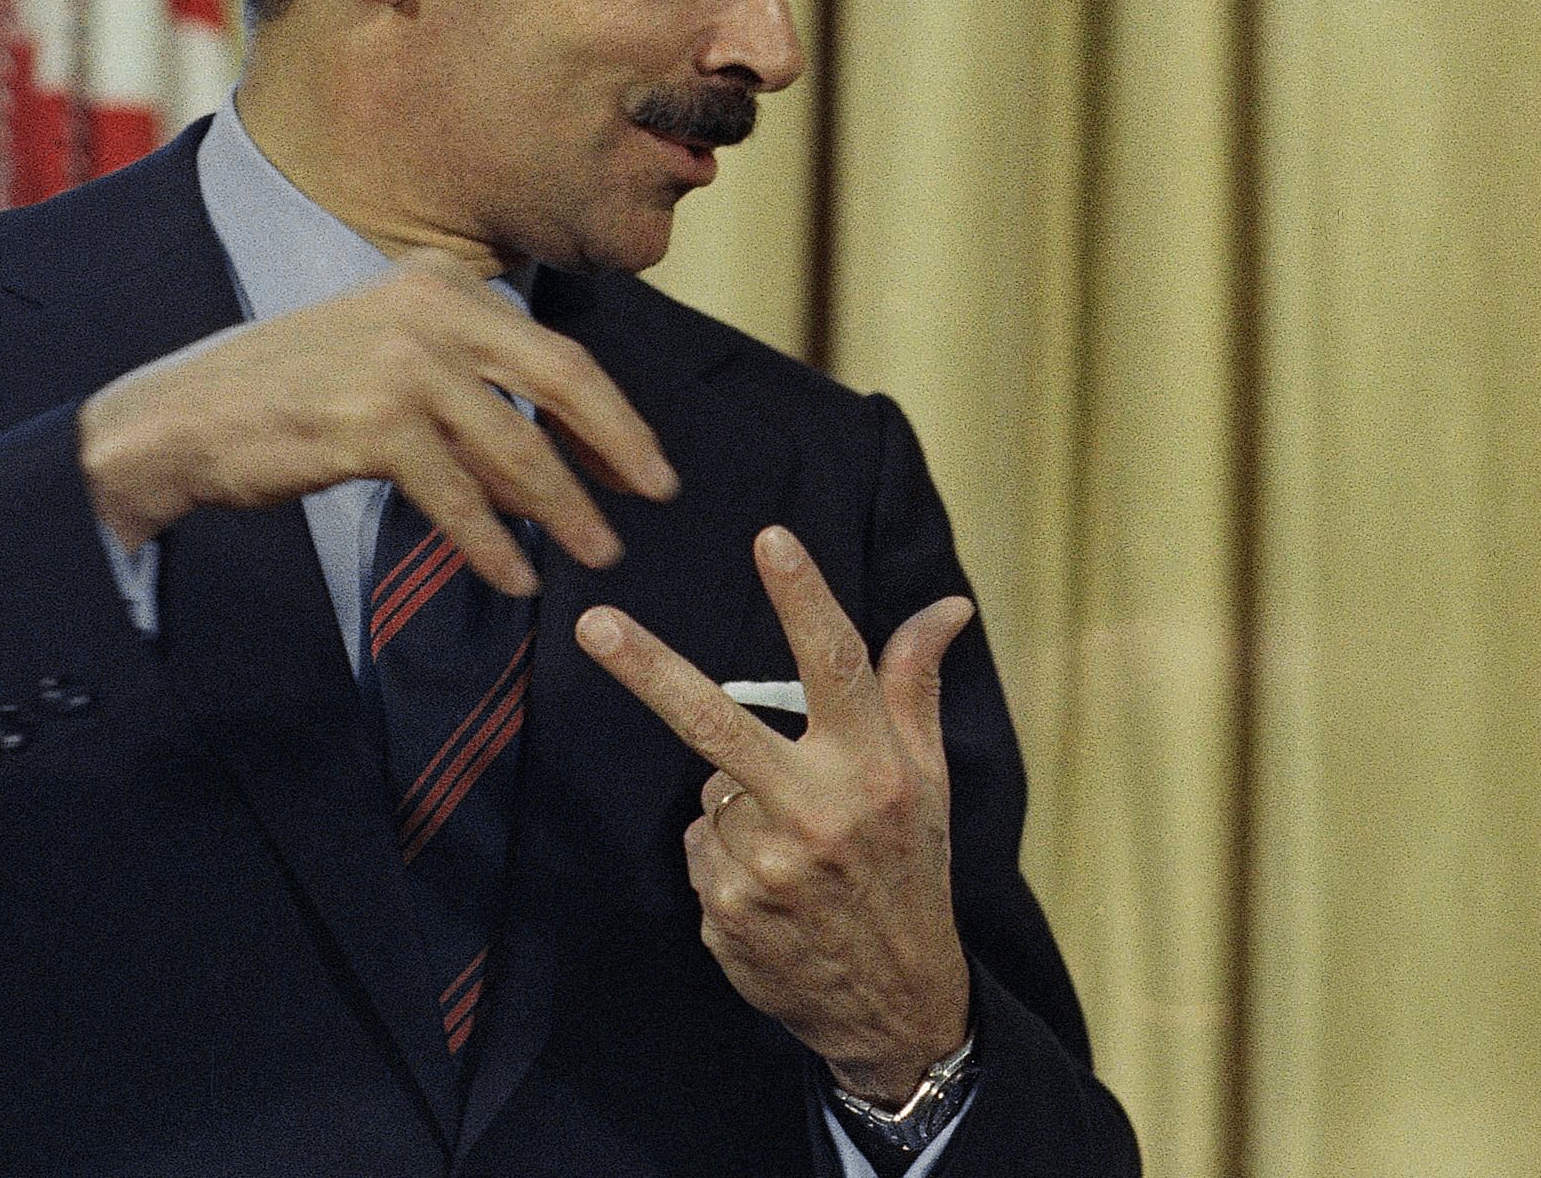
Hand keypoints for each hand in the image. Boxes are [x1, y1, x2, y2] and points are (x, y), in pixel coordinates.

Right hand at [74, 252, 675, 594]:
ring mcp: (402, 363)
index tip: (647, 462)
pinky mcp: (372, 424)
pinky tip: (514, 577)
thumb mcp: (391, 360)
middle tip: (658, 496)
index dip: (612, 413)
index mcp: (441, 282)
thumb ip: (472, 386)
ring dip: (564, 508)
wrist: (178, 420)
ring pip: (516, 446)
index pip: (556, 350)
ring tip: (596, 552)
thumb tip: (558, 458)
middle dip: (618, 446)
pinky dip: (493, 543)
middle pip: (562, 381)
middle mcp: (429, 308)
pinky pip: (458, 496)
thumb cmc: (290, 395)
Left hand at [576, 526, 974, 1103]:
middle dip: (649, 669)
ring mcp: (765, 866)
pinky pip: (701, 845)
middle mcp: (819, 811)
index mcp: (874, 769)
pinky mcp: (727, 910)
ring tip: (793, 849)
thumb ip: (916, 687)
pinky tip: (769, 887)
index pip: (836, 666)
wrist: (896, 1001)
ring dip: (739, 804)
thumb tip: (948, 607)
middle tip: (592, 624)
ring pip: (713, 791)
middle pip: (717, 722)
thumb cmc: (913, 871)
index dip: (802, 597)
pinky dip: (725, 855)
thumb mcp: (928, 780)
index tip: (770, 538)